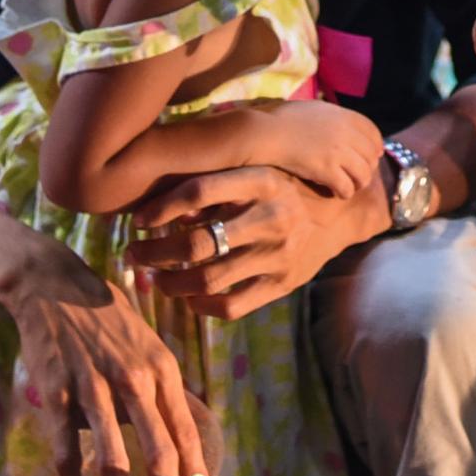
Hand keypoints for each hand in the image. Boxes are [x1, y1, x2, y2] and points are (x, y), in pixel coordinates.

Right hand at [4, 241, 216, 475]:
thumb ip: (161, 388)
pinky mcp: (58, 389)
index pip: (186, 432)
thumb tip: (176, 433)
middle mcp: (134, 379)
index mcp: (163, 369)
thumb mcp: (148, 346)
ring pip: (110, 454)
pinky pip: (65, 442)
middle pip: (156, 450)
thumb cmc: (107, 319)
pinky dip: (69, 474)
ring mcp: (94, 385)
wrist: (55, 285)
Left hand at [127, 164, 381, 320]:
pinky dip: (202, 306)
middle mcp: (270, 217)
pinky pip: (232, 306)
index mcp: (261, 180)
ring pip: (208, 279)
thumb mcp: (260, 170)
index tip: (138, 219)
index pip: (200, 190)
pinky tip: (190, 298)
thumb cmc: (286, 185)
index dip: (162, 206)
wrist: (342, 212)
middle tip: (133, 254)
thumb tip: (166, 202)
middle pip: (196, 244)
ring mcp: (278, 254)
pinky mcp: (283, 283)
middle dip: (155, 253)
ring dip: (171, 283)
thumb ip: (219, 182)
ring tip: (155, 278)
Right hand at [257, 98, 384, 196]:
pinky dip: (344, 193)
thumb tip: (342, 125)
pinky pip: (347, 187)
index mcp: (343, 116)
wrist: (266, 132)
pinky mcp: (326, 170)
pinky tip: (336, 193)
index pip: (373, 133)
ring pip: (364, 175)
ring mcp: (338, 152)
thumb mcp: (315, 109)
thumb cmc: (282, 118)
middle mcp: (345, 133)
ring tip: (349, 186)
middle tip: (358, 175)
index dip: (375, 147)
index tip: (373, 156)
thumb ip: (333, 118)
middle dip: (367, 168)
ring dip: (358, 183)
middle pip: (371, 156)